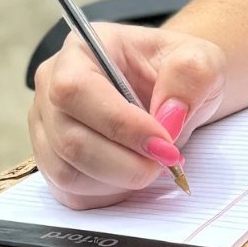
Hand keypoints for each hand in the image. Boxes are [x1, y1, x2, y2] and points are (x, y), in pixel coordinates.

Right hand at [29, 23, 226, 208]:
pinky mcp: (54, 164)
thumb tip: (169, 115)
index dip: (120, 125)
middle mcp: (52, 88)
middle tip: (166, 162)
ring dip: (120, 181)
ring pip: (68, 173)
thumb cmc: (179, 75)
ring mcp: (47, 128)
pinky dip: (109, 195)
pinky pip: (72, 194)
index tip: (163, 144)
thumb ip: (190, 75)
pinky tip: (132, 177)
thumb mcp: (200, 61)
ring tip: (151, 166)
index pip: (76, 90)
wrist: (175, 96)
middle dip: (127, 163)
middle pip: (70, 140)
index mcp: (81, 51)